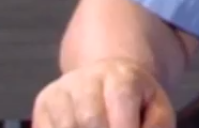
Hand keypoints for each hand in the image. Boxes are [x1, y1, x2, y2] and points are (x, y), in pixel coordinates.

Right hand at [32, 58, 174, 127]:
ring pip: (66, 126)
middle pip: (90, 119)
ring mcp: (60, 91)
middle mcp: (87, 79)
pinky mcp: (42, 104)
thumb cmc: (137, 100)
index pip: (120, 101)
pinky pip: (47, 127)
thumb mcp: (157, 108)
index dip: (125, 126)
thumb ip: (156, 126)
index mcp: (121, 76)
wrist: (108, 78)